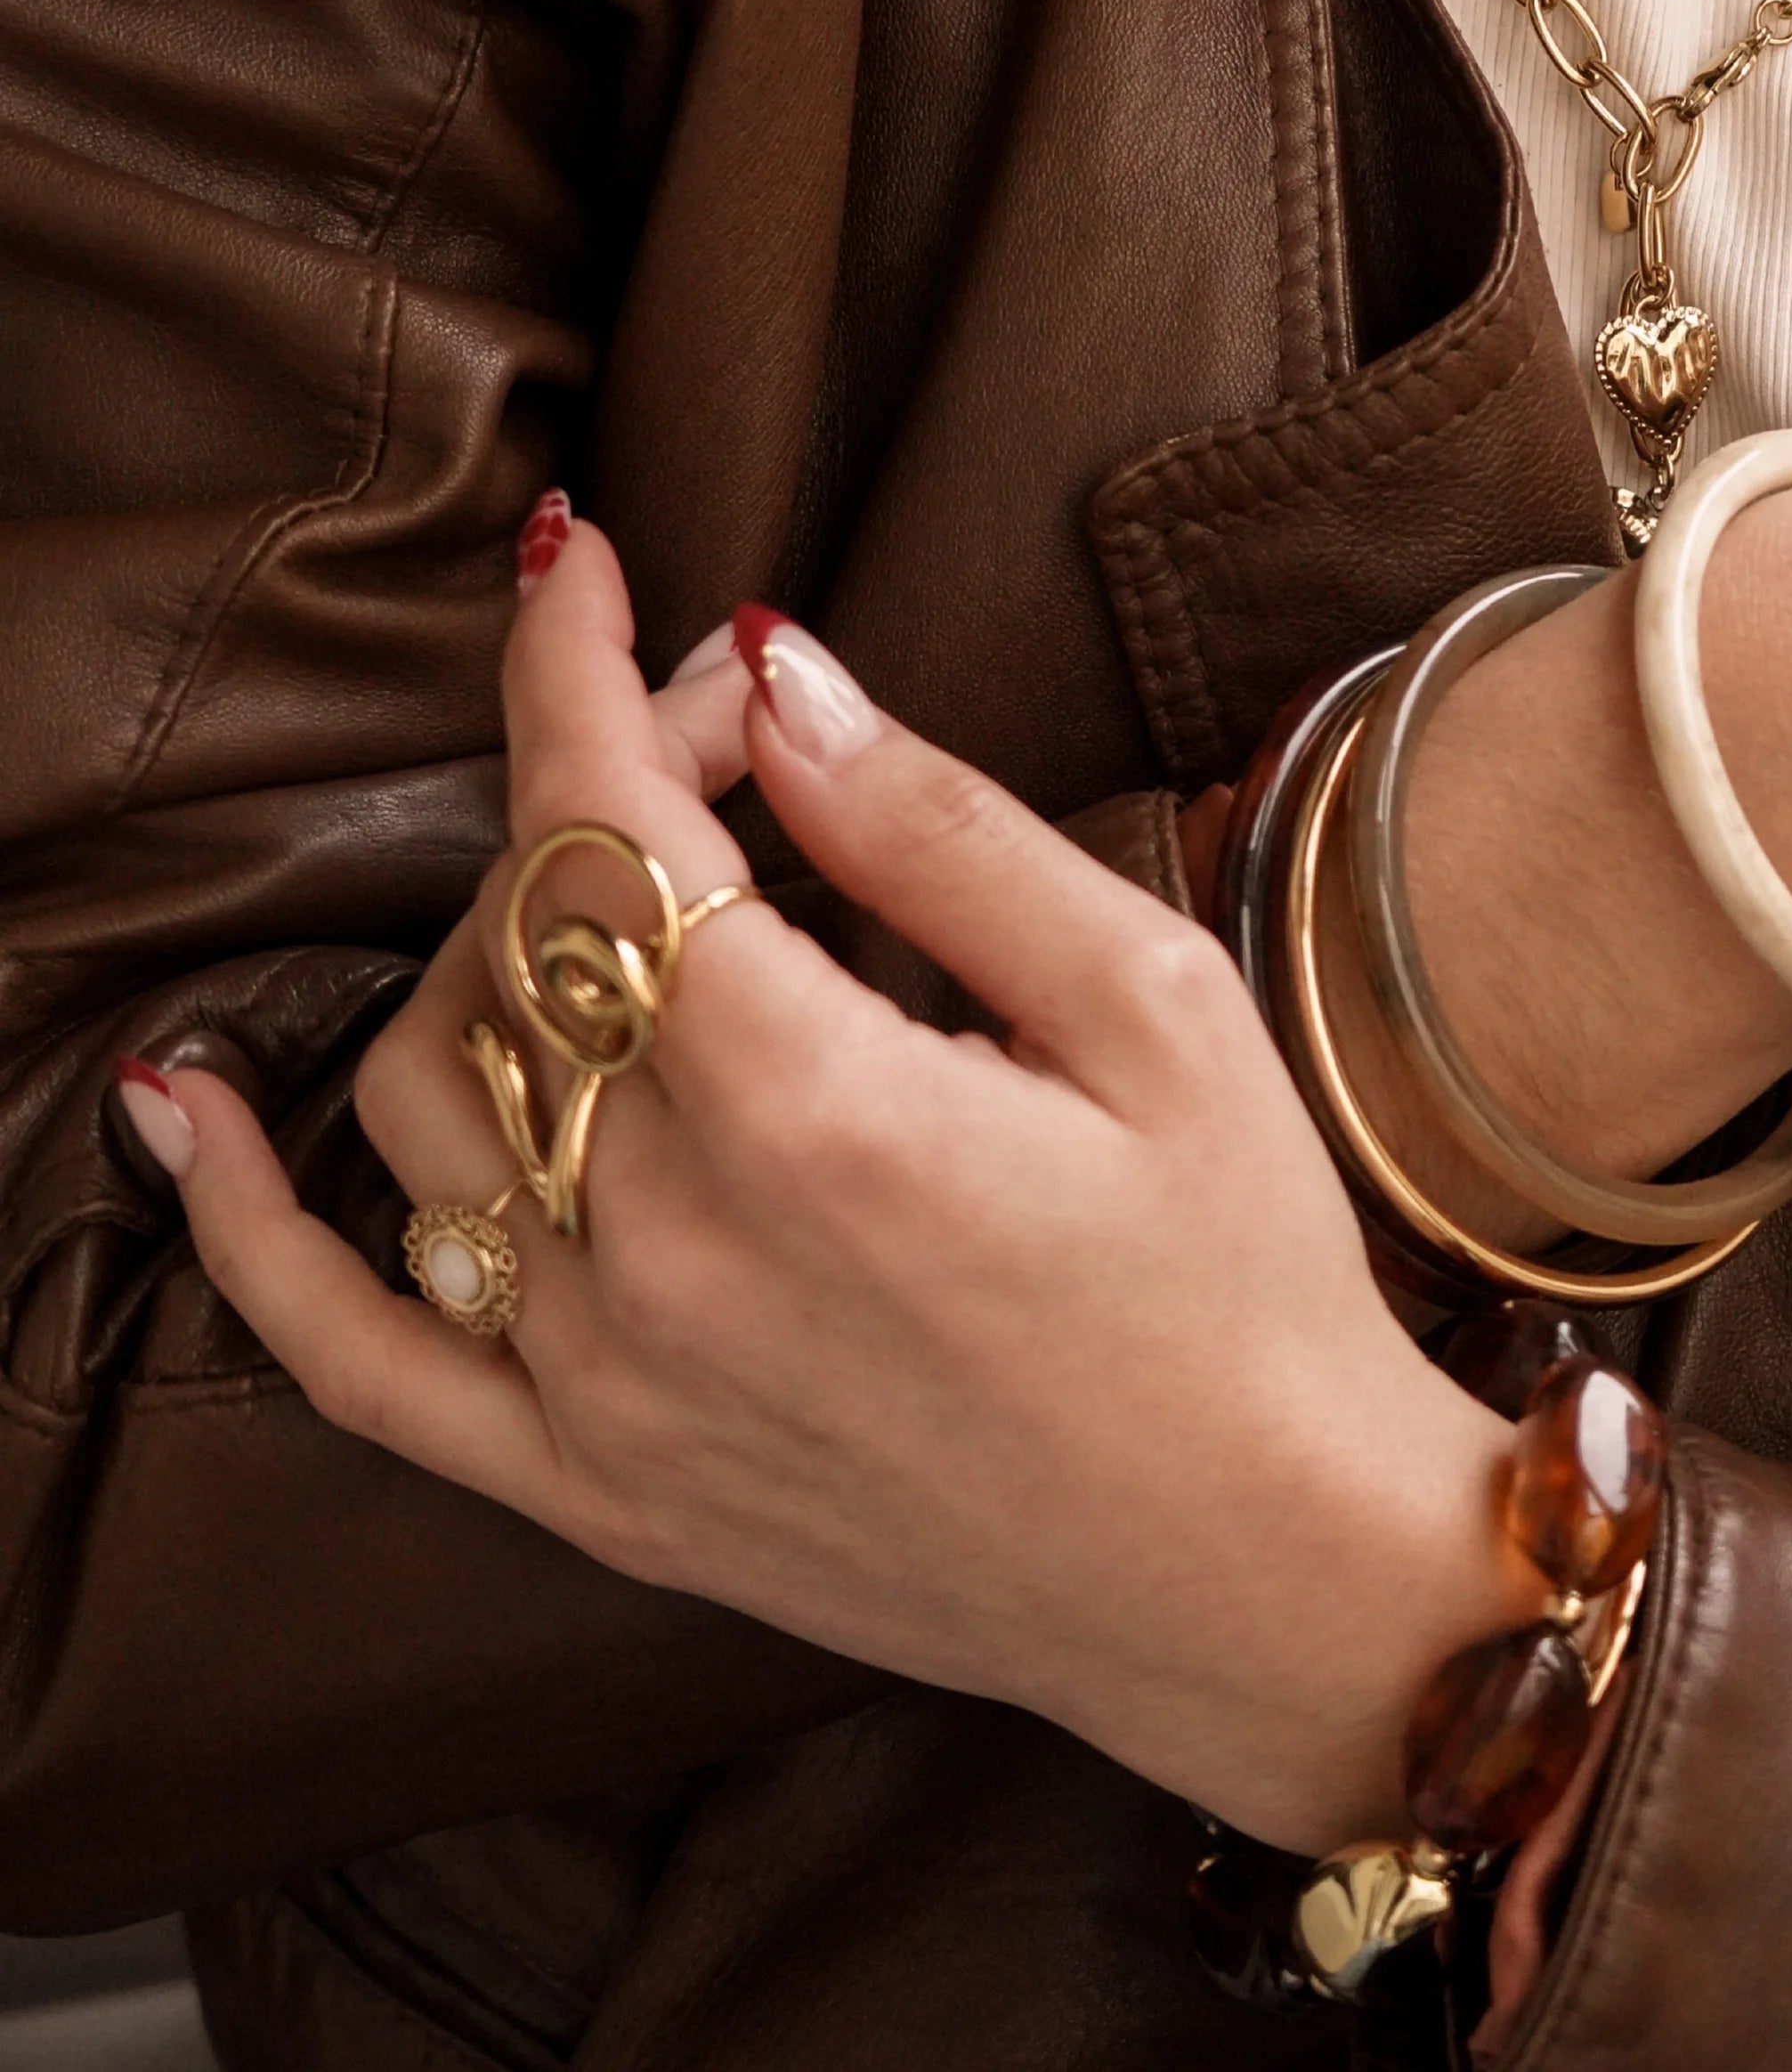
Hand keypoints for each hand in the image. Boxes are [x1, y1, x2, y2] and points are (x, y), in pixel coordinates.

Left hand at [140, 526, 1533, 1854]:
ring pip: (431, 1089)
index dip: (575, 665)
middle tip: (737, 747)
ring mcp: (610, 1383)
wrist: (1257, 1578)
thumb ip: (943, 835)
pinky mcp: (597, 1487)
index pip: (609, 826)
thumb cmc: (1241, 1283)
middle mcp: (672, 1246)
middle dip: (598, 788)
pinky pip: (354, 1350)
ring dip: (498, 943)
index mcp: (817, 1109)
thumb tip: (772, 682)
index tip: (574, 558)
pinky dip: (250, 1221)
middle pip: (528, 932)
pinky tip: (190, 1105)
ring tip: (630, 900)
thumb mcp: (1156, 1009)